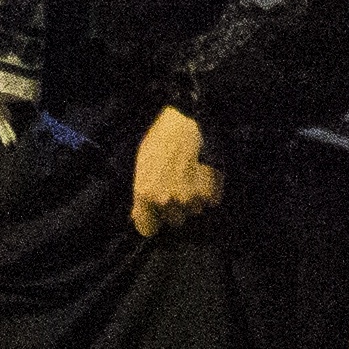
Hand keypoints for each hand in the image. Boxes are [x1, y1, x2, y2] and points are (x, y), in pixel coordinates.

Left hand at [130, 105, 223, 237]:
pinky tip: (205, 175)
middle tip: (178, 188)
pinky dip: (209, 193)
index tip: (156, 215)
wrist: (188, 120)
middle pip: (174, 220)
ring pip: (193, 211)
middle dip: (175, 208)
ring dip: (194, 200)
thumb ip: (142, 193)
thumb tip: (138, 214)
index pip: (147, 229)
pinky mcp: (210, 193)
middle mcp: (167, 201)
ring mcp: (190, 199)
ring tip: (193, 178)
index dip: (152, 221)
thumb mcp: (142, 165)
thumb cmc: (161, 139)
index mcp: (145, 195)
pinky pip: (210, 202)